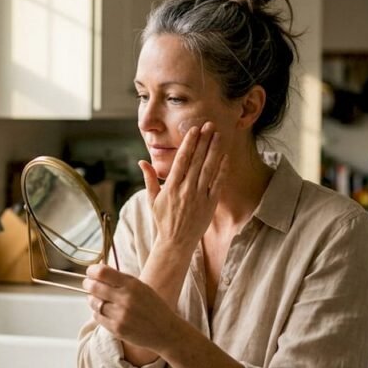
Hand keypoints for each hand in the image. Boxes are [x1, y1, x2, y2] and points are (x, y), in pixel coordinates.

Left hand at [84, 263, 182, 352]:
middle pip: (94, 287)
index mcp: (133, 285)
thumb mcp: (142, 287)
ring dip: (92, 299)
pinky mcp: (117, 329)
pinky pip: (98, 317)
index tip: (91, 271)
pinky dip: (97, 312)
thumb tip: (99, 272)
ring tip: (97, 298)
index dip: (92, 270)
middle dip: (88, 283)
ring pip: (94, 303)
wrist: (166, 331)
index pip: (103, 272)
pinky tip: (103, 311)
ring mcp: (120, 315)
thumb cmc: (154, 307)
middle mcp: (125, 299)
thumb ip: (121, 280)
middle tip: (88, 283)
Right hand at [139, 122, 227, 251]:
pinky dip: (222, 169)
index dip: (189, 143)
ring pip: (209, 168)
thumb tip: (142, 162)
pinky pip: (218, 183)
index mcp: (171, 186)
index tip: (194, 130)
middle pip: (197, 160)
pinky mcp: (210, 204)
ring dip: (215, 150)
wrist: (176, 242)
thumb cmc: (163, 220)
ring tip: (219, 135)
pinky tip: (225, 156)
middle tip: (210, 125)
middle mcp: (186, 189)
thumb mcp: (152, 199)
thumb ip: (149, 179)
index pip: (182, 159)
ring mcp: (199, 196)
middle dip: (204, 141)